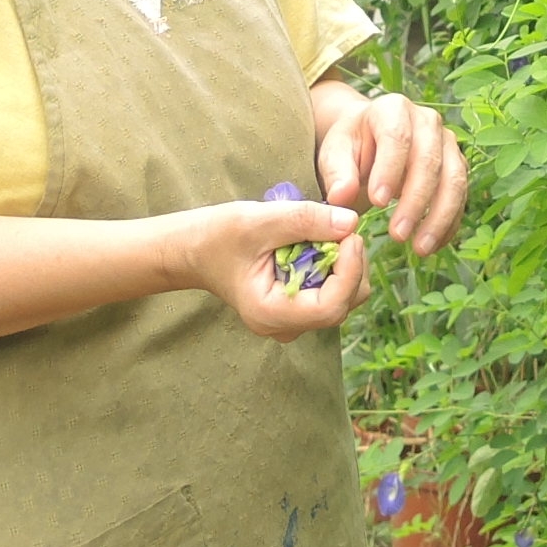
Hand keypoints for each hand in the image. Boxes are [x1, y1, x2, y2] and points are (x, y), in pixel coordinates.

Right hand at [183, 188, 365, 340]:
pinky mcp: (298, 309)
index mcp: (270, 314)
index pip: (331, 307)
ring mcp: (292, 320)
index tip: (350, 235)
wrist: (195, 251)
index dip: (350, 271)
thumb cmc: (218, 236)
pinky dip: (336, 267)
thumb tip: (351, 222)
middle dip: (351, 265)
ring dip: (346, 265)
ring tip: (326, 234)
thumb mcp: (258, 220)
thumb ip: (305, 220)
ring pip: (344, 299)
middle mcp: (284, 326)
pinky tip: (318, 245)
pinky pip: (333, 293)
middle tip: (340, 228)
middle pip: (343, 304)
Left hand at [311, 81, 471, 255]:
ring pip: (454, 179)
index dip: (390, 170)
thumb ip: (336, 173)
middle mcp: (428, 121)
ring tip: (420, 248)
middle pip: (430, 160)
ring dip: (440, 217)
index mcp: (394, 110)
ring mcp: (447, 143)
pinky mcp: (458, 165)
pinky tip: (434, 245)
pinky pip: (462, 196)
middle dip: (416, 201)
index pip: (397, 138)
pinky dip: (450, 223)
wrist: (372, 140)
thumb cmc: (352, 146)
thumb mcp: (335, 153)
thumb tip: (341, 198)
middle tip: (398, 236)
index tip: (376, 203)